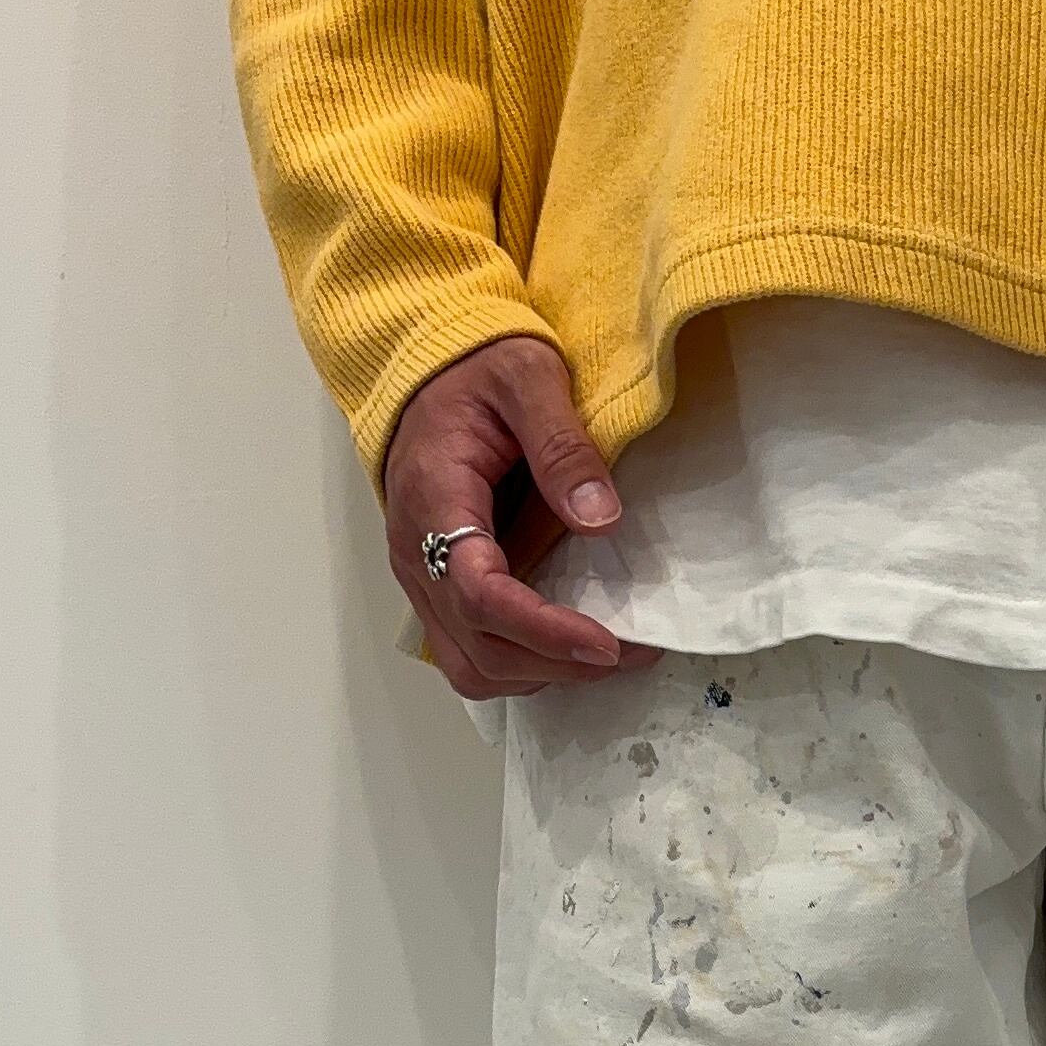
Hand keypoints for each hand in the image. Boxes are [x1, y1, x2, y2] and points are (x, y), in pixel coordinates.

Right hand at [384, 334, 653, 695]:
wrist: (428, 372)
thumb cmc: (476, 371)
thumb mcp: (526, 378)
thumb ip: (561, 445)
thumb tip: (601, 520)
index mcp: (433, 500)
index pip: (479, 594)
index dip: (542, 630)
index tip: (605, 642)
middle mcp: (416, 554)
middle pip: (478, 647)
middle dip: (556, 662)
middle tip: (629, 652)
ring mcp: (423, 579)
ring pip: (472, 666)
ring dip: (540, 674)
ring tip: (607, 655)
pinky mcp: (439, 589)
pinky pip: (473, 652)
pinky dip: (523, 664)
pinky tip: (569, 645)